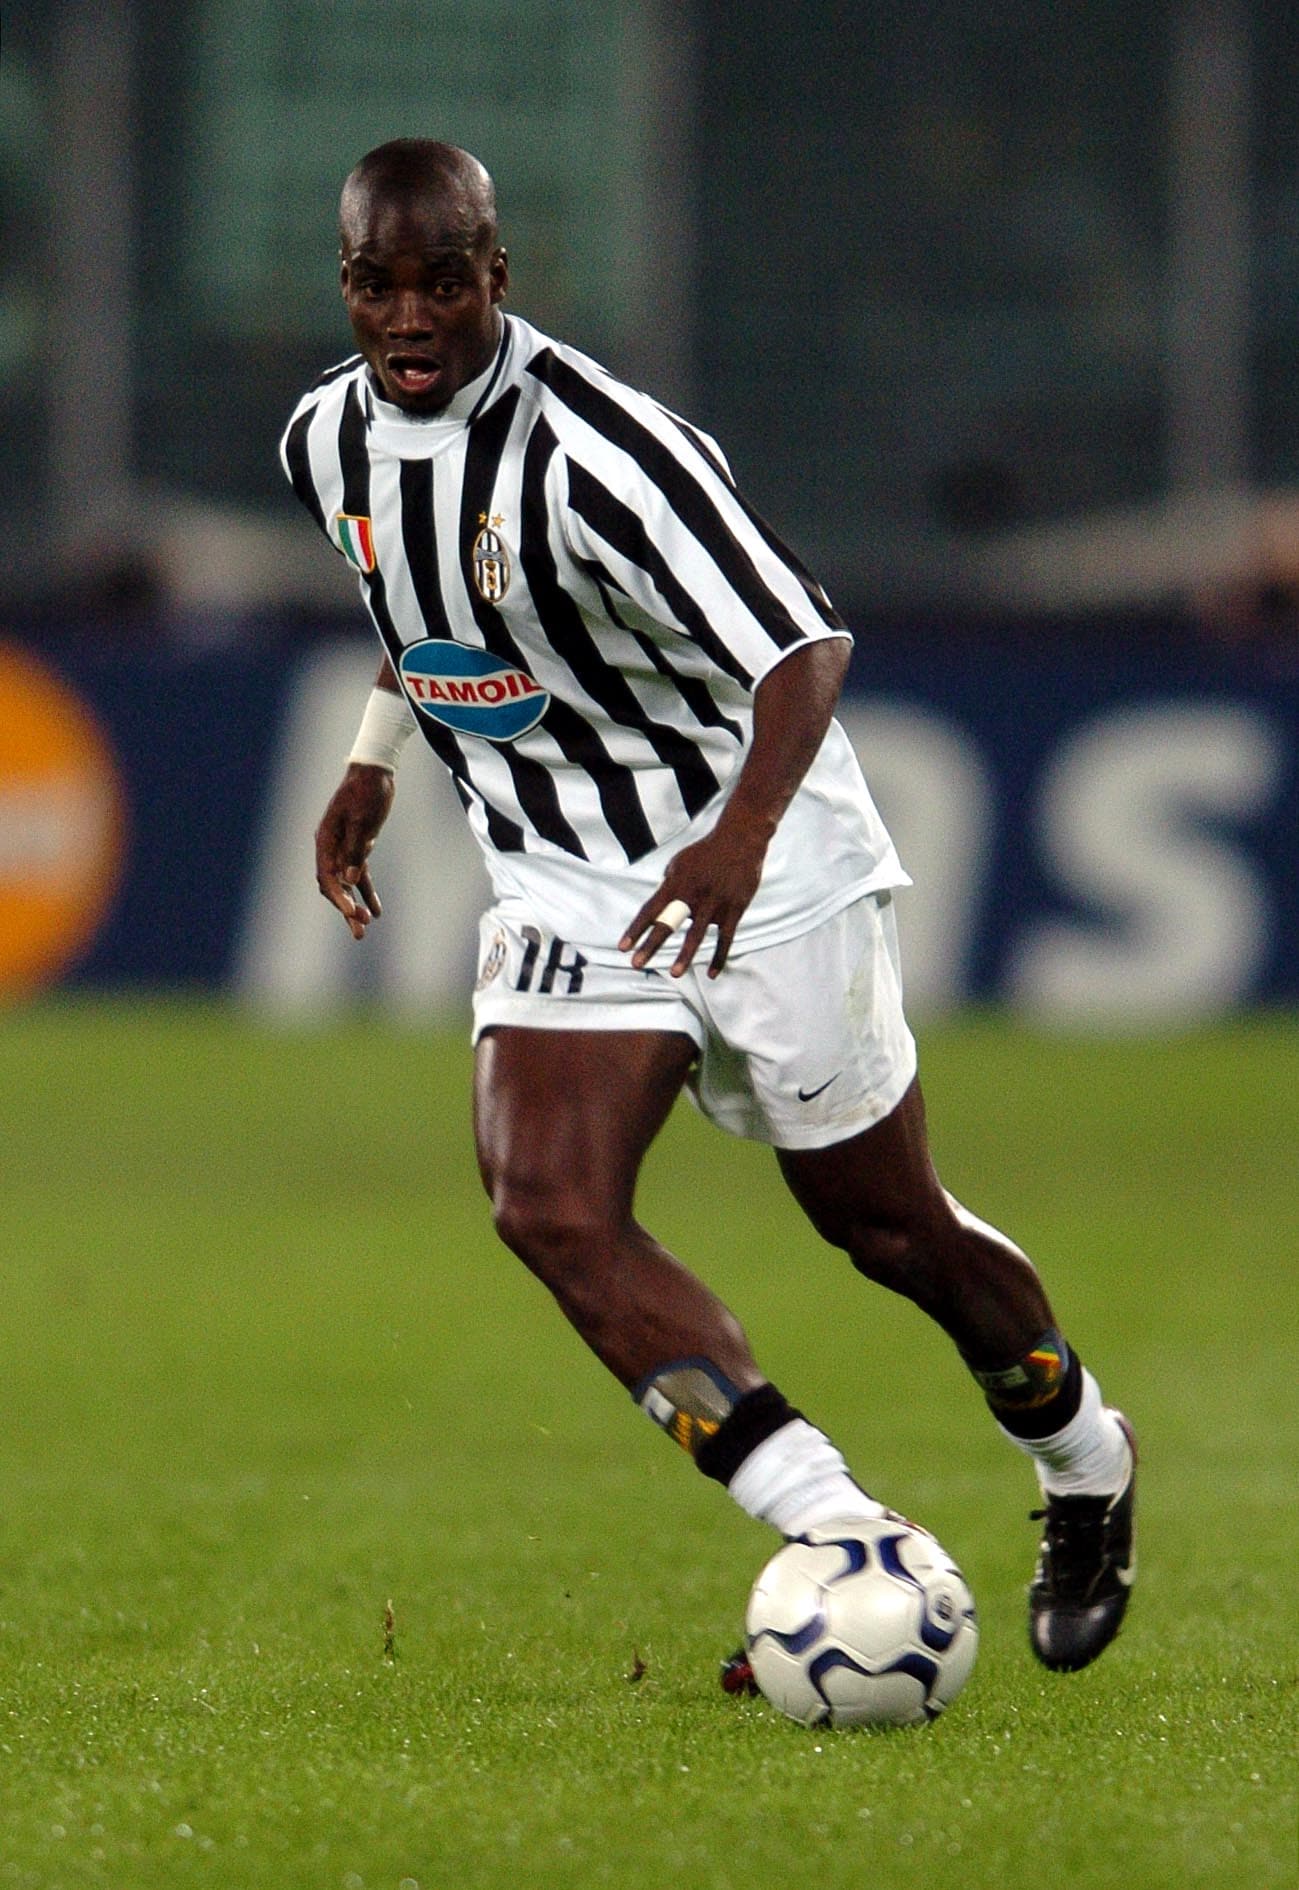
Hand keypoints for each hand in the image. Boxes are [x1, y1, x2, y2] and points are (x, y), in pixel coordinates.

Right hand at [314, 763, 394, 938]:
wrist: (375, 772)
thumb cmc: (367, 791)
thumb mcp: (363, 820)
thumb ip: (355, 850)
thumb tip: (349, 880)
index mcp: (326, 839)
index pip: (327, 876)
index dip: (338, 897)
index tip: (352, 913)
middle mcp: (330, 847)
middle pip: (333, 885)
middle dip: (345, 908)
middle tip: (359, 931)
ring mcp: (343, 848)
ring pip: (346, 884)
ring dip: (355, 905)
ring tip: (365, 928)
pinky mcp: (358, 847)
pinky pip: (359, 875)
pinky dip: (367, 892)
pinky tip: (376, 911)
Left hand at [619, 810, 771, 978]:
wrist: (740, 840)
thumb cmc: (705, 853)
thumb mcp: (678, 862)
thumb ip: (668, 885)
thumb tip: (659, 907)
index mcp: (675, 883)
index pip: (650, 910)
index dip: (635, 930)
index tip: (622, 947)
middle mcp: (693, 895)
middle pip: (668, 924)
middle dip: (651, 945)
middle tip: (636, 964)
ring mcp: (715, 904)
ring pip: (697, 935)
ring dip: (685, 956)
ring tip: (674, 973)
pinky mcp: (734, 910)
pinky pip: (725, 939)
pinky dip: (719, 957)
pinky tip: (712, 974)